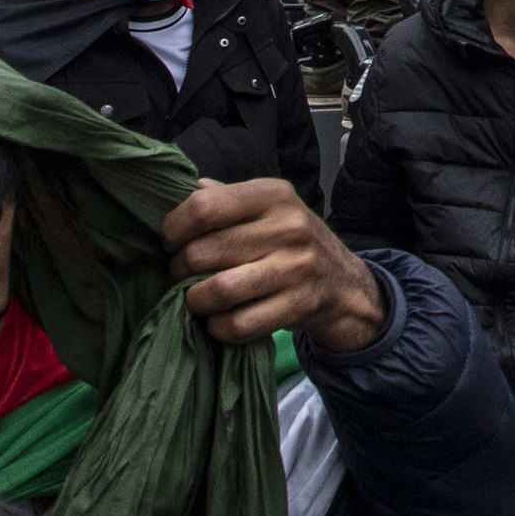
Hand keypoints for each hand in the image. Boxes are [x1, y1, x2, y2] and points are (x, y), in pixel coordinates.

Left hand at [162, 178, 387, 356]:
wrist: (343, 283)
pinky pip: (239, 324)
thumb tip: (182, 187)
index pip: (204, 206)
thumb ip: (226, 197)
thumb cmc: (291, 241)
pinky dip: (218, 328)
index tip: (171, 241)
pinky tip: (218, 320)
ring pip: (219, 290)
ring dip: (194, 300)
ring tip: (195, 297)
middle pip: (204, 251)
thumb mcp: (269, 207)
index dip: (174, 228)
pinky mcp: (299, 305)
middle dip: (179, 268)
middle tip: (181, 273)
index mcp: (274, 194)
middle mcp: (288, 226)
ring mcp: (296, 268)